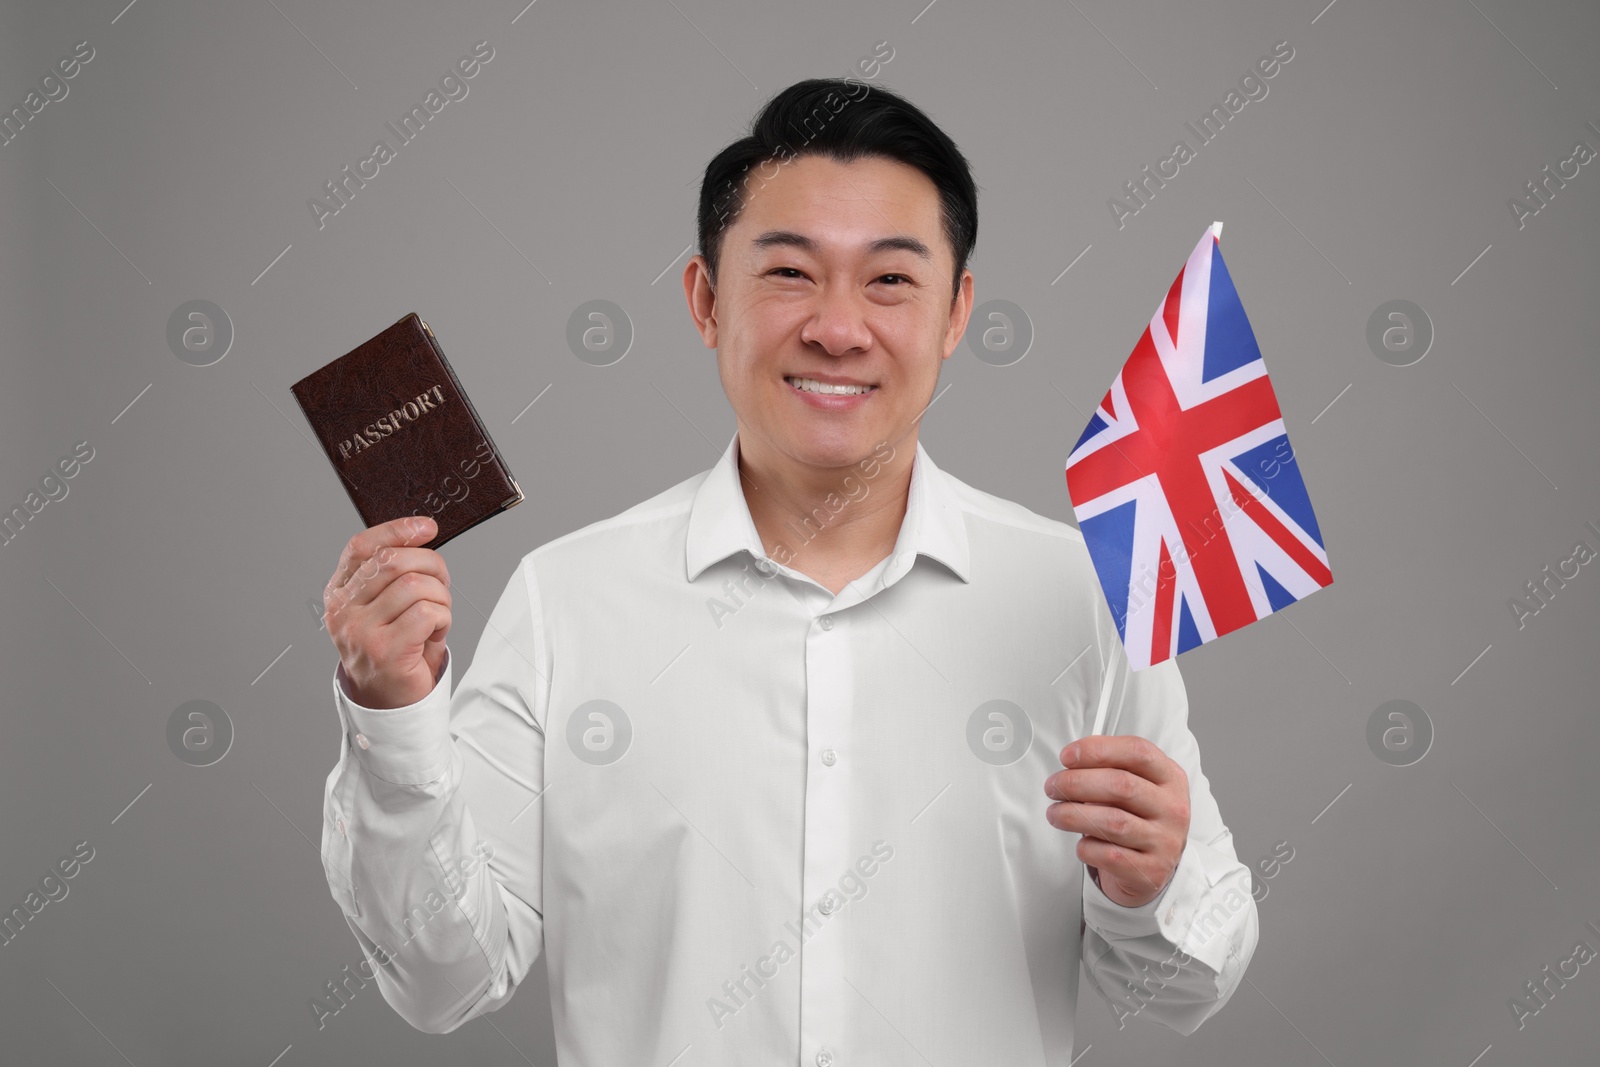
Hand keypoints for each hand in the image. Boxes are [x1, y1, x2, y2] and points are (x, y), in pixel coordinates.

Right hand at [324, 516, 450, 709]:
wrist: (389, 705)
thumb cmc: (395, 650)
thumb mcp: (387, 607)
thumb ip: (394, 574)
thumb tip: (422, 532)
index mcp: (339, 593)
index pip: (362, 547)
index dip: (397, 530)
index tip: (427, 528)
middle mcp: (342, 611)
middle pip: (394, 562)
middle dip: (431, 565)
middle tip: (443, 583)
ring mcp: (360, 631)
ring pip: (415, 586)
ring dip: (440, 598)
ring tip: (437, 616)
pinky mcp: (385, 650)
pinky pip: (427, 613)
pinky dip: (443, 619)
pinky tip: (435, 633)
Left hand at [1043, 735, 1189, 907]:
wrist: (1154, 866)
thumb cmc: (1137, 818)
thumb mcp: (1136, 785)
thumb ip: (1109, 768)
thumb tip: (1071, 763)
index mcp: (1170, 778)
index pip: (1138, 752)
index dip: (1098, 750)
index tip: (1068, 756)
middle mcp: (1173, 808)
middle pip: (1121, 785)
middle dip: (1076, 782)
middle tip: (1053, 787)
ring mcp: (1165, 841)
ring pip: (1113, 822)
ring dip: (1073, 815)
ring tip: (1055, 814)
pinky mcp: (1151, 871)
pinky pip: (1110, 856)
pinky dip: (1086, 848)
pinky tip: (1081, 843)